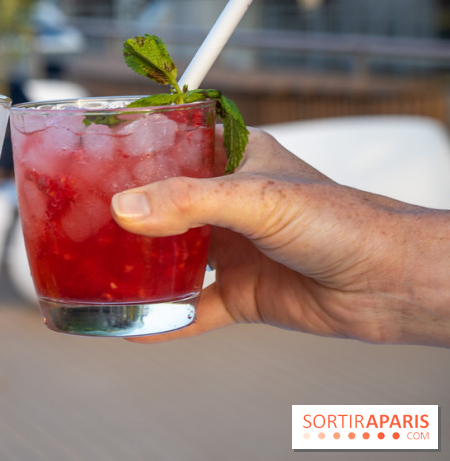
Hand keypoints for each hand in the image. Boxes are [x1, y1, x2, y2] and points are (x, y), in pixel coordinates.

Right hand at [111, 128, 449, 346]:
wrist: (389, 285)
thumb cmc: (342, 221)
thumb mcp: (258, 198)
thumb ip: (189, 202)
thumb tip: (126, 208)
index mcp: (234, 159)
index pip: (174, 146)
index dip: (134, 152)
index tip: (92, 160)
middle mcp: (229, 202)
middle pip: (164, 204)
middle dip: (128, 215)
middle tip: (84, 221)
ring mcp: (233, 248)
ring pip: (173, 256)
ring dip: (141, 266)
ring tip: (96, 270)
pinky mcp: (240, 291)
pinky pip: (191, 307)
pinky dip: (163, 318)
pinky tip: (133, 325)